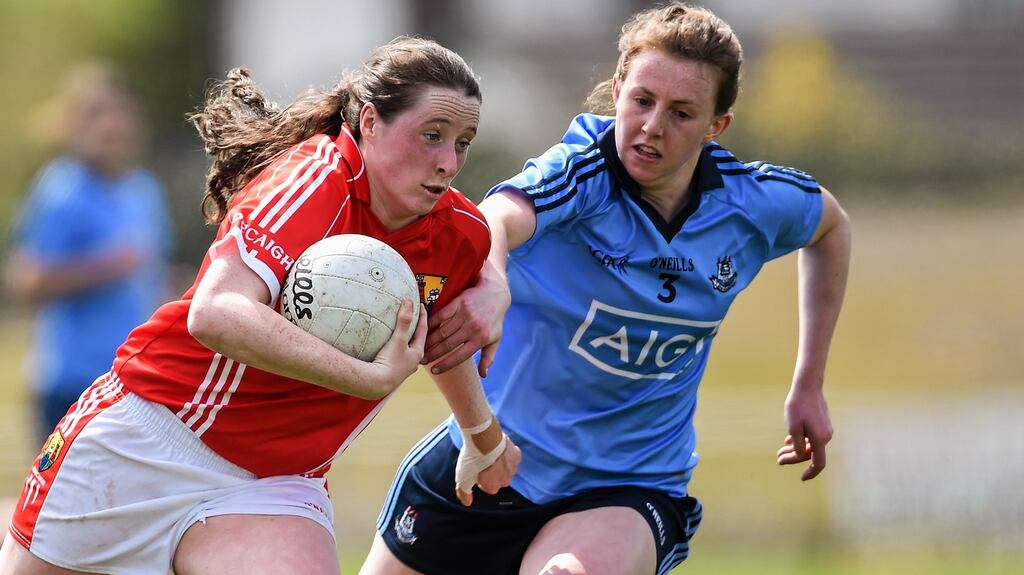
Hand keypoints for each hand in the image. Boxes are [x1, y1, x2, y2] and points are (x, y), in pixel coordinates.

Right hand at [368, 300, 427, 396]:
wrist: (376, 384)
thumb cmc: (390, 363)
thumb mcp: (398, 340)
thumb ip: (404, 321)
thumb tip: (409, 302)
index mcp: (418, 353)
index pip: (423, 330)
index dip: (422, 316)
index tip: (421, 304)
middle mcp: (413, 362)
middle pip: (417, 341)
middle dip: (416, 328)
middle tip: (414, 316)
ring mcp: (403, 368)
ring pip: (408, 350)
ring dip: (406, 340)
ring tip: (402, 331)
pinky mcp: (393, 372)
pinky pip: (397, 356)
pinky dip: (396, 348)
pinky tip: (389, 347)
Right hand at [423, 261, 510, 376]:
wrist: (496, 293)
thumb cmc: (495, 319)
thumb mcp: (496, 339)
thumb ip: (488, 357)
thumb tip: (483, 375)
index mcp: (481, 338)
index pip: (461, 356)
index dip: (446, 364)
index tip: (435, 371)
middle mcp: (473, 327)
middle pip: (448, 344)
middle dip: (433, 354)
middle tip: (422, 360)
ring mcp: (465, 314)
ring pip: (443, 331)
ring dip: (430, 341)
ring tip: (420, 347)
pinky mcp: (458, 303)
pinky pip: (441, 315)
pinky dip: (431, 323)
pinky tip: (423, 329)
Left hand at [454, 418, 520, 505]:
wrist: (484, 436)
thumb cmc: (473, 457)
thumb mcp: (462, 477)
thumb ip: (464, 493)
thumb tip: (467, 503)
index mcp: (493, 487)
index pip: (487, 487)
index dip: (480, 479)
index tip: (475, 470)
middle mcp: (506, 480)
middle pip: (498, 479)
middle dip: (491, 473)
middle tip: (481, 461)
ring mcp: (513, 468)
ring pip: (506, 469)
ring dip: (499, 464)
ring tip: (489, 453)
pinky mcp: (517, 455)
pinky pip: (512, 458)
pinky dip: (506, 454)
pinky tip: (498, 448)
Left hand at [778, 385, 832, 480]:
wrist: (807, 386)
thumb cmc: (798, 405)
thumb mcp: (793, 426)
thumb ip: (797, 444)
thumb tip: (799, 456)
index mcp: (820, 439)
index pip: (819, 463)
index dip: (811, 473)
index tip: (802, 478)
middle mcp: (825, 436)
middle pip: (810, 453)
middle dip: (794, 458)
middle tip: (778, 459)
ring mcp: (824, 429)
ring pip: (809, 445)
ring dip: (795, 449)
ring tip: (780, 450)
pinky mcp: (821, 423)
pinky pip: (810, 437)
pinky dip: (800, 441)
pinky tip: (788, 440)